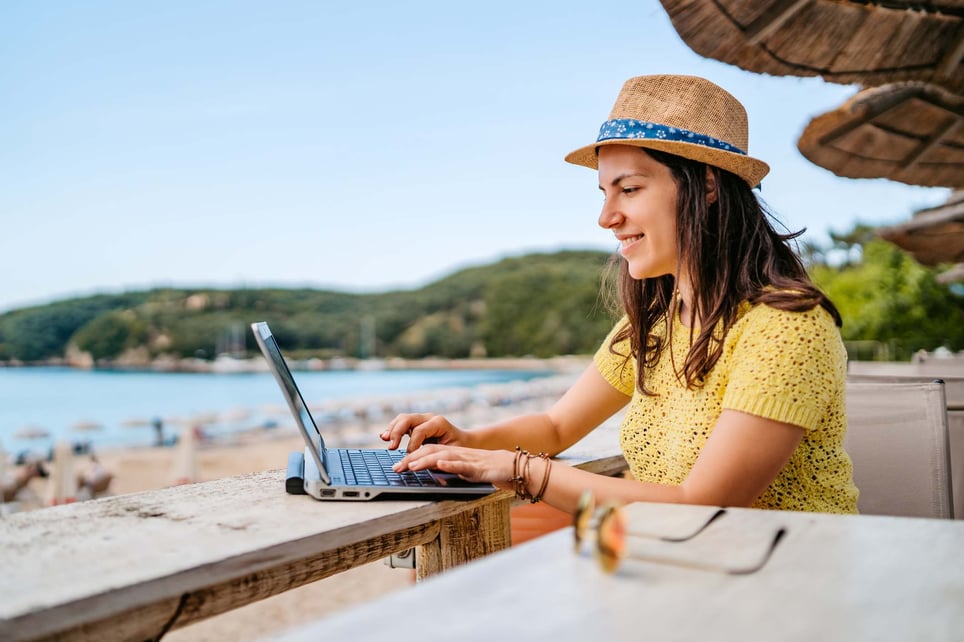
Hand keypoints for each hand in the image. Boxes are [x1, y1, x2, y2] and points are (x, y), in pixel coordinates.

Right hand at [380, 413, 468, 451]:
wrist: (465, 441)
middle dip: (397, 432)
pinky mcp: (417, 423)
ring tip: (384, 440)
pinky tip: (385, 437)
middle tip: (392, 447)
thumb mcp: (451, 453)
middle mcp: (429, 417)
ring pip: (402, 418)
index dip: (412, 444)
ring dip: (392, 429)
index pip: (419, 430)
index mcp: (439, 423)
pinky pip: (402, 422)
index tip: (410, 456)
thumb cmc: (459, 448)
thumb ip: (436, 456)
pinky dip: (393, 428)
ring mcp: (422, 419)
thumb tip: (420, 462)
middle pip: (408, 419)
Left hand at [393, 444, 512, 486]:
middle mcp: (456, 453)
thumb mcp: (462, 470)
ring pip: (442, 456)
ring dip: (425, 460)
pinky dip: (450, 464)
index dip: (410, 457)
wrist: (509, 466)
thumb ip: (447, 470)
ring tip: (411, 466)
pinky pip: (462, 465)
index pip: (427, 452)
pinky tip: (440, 464)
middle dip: (411, 459)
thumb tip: (430, 473)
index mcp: (451, 454)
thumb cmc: (486, 470)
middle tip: (396, 468)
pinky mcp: (477, 468)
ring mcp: (466, 459)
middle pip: (430, 451)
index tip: (395, 467)